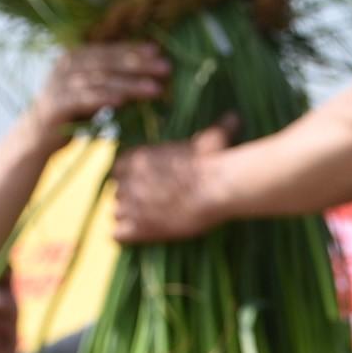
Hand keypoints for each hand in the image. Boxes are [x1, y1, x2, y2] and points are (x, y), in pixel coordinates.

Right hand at [28, 42, 168, 133]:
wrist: (36, 138)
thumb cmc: (72, 114)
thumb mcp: (95, 93)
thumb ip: (114, 82)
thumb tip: (150, 76)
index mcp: (75, 57)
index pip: (109, 50)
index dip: (133, 49)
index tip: (158, 51)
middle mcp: (65, 66)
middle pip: (107, 62)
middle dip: (138, 64)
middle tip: (165, 67)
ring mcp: (58, 84)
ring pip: (100, 80)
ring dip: (129, 83)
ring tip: (155, 88)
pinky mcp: (55, 104)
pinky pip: (83, 98)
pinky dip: (103, 98)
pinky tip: (122, 100)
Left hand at [113, 118, 239, 243]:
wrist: (217, 188)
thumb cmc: (214, 161)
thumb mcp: (213, 139)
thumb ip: (217, 127)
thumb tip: (234, 116)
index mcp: (137, 158)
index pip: (119, 169)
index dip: (132, 178)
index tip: (149, 183)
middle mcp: (127, 180)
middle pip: (118, 192)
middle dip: (132, 199)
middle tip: (154, 204)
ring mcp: (130, 205)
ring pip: (117, 213)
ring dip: (130, 218)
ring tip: (151, 221)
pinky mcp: (138, 228)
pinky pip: (118, 235)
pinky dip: (127, 236)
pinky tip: (145, 234)